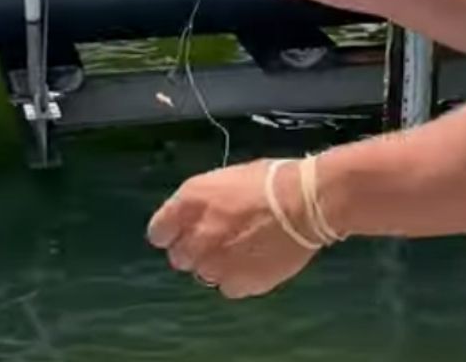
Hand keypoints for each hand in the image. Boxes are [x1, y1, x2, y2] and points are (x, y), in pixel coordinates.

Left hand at [146, 159, 318, 298]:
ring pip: (203, 273)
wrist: (306, 202)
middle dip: (196, 249)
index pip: (159, 230)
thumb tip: (203, 215)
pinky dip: (238, 278)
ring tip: (244, 249)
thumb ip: (207, 202)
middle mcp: (195, 235)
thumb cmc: (272, 180)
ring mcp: (215, 263)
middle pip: (179, 256)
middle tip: (220, 238)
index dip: (172, 231)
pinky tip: (256, 261)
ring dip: (218, 263)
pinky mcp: (237, 283)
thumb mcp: (229, 178)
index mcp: (191, 201)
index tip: (183, 231)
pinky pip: (228, 287)